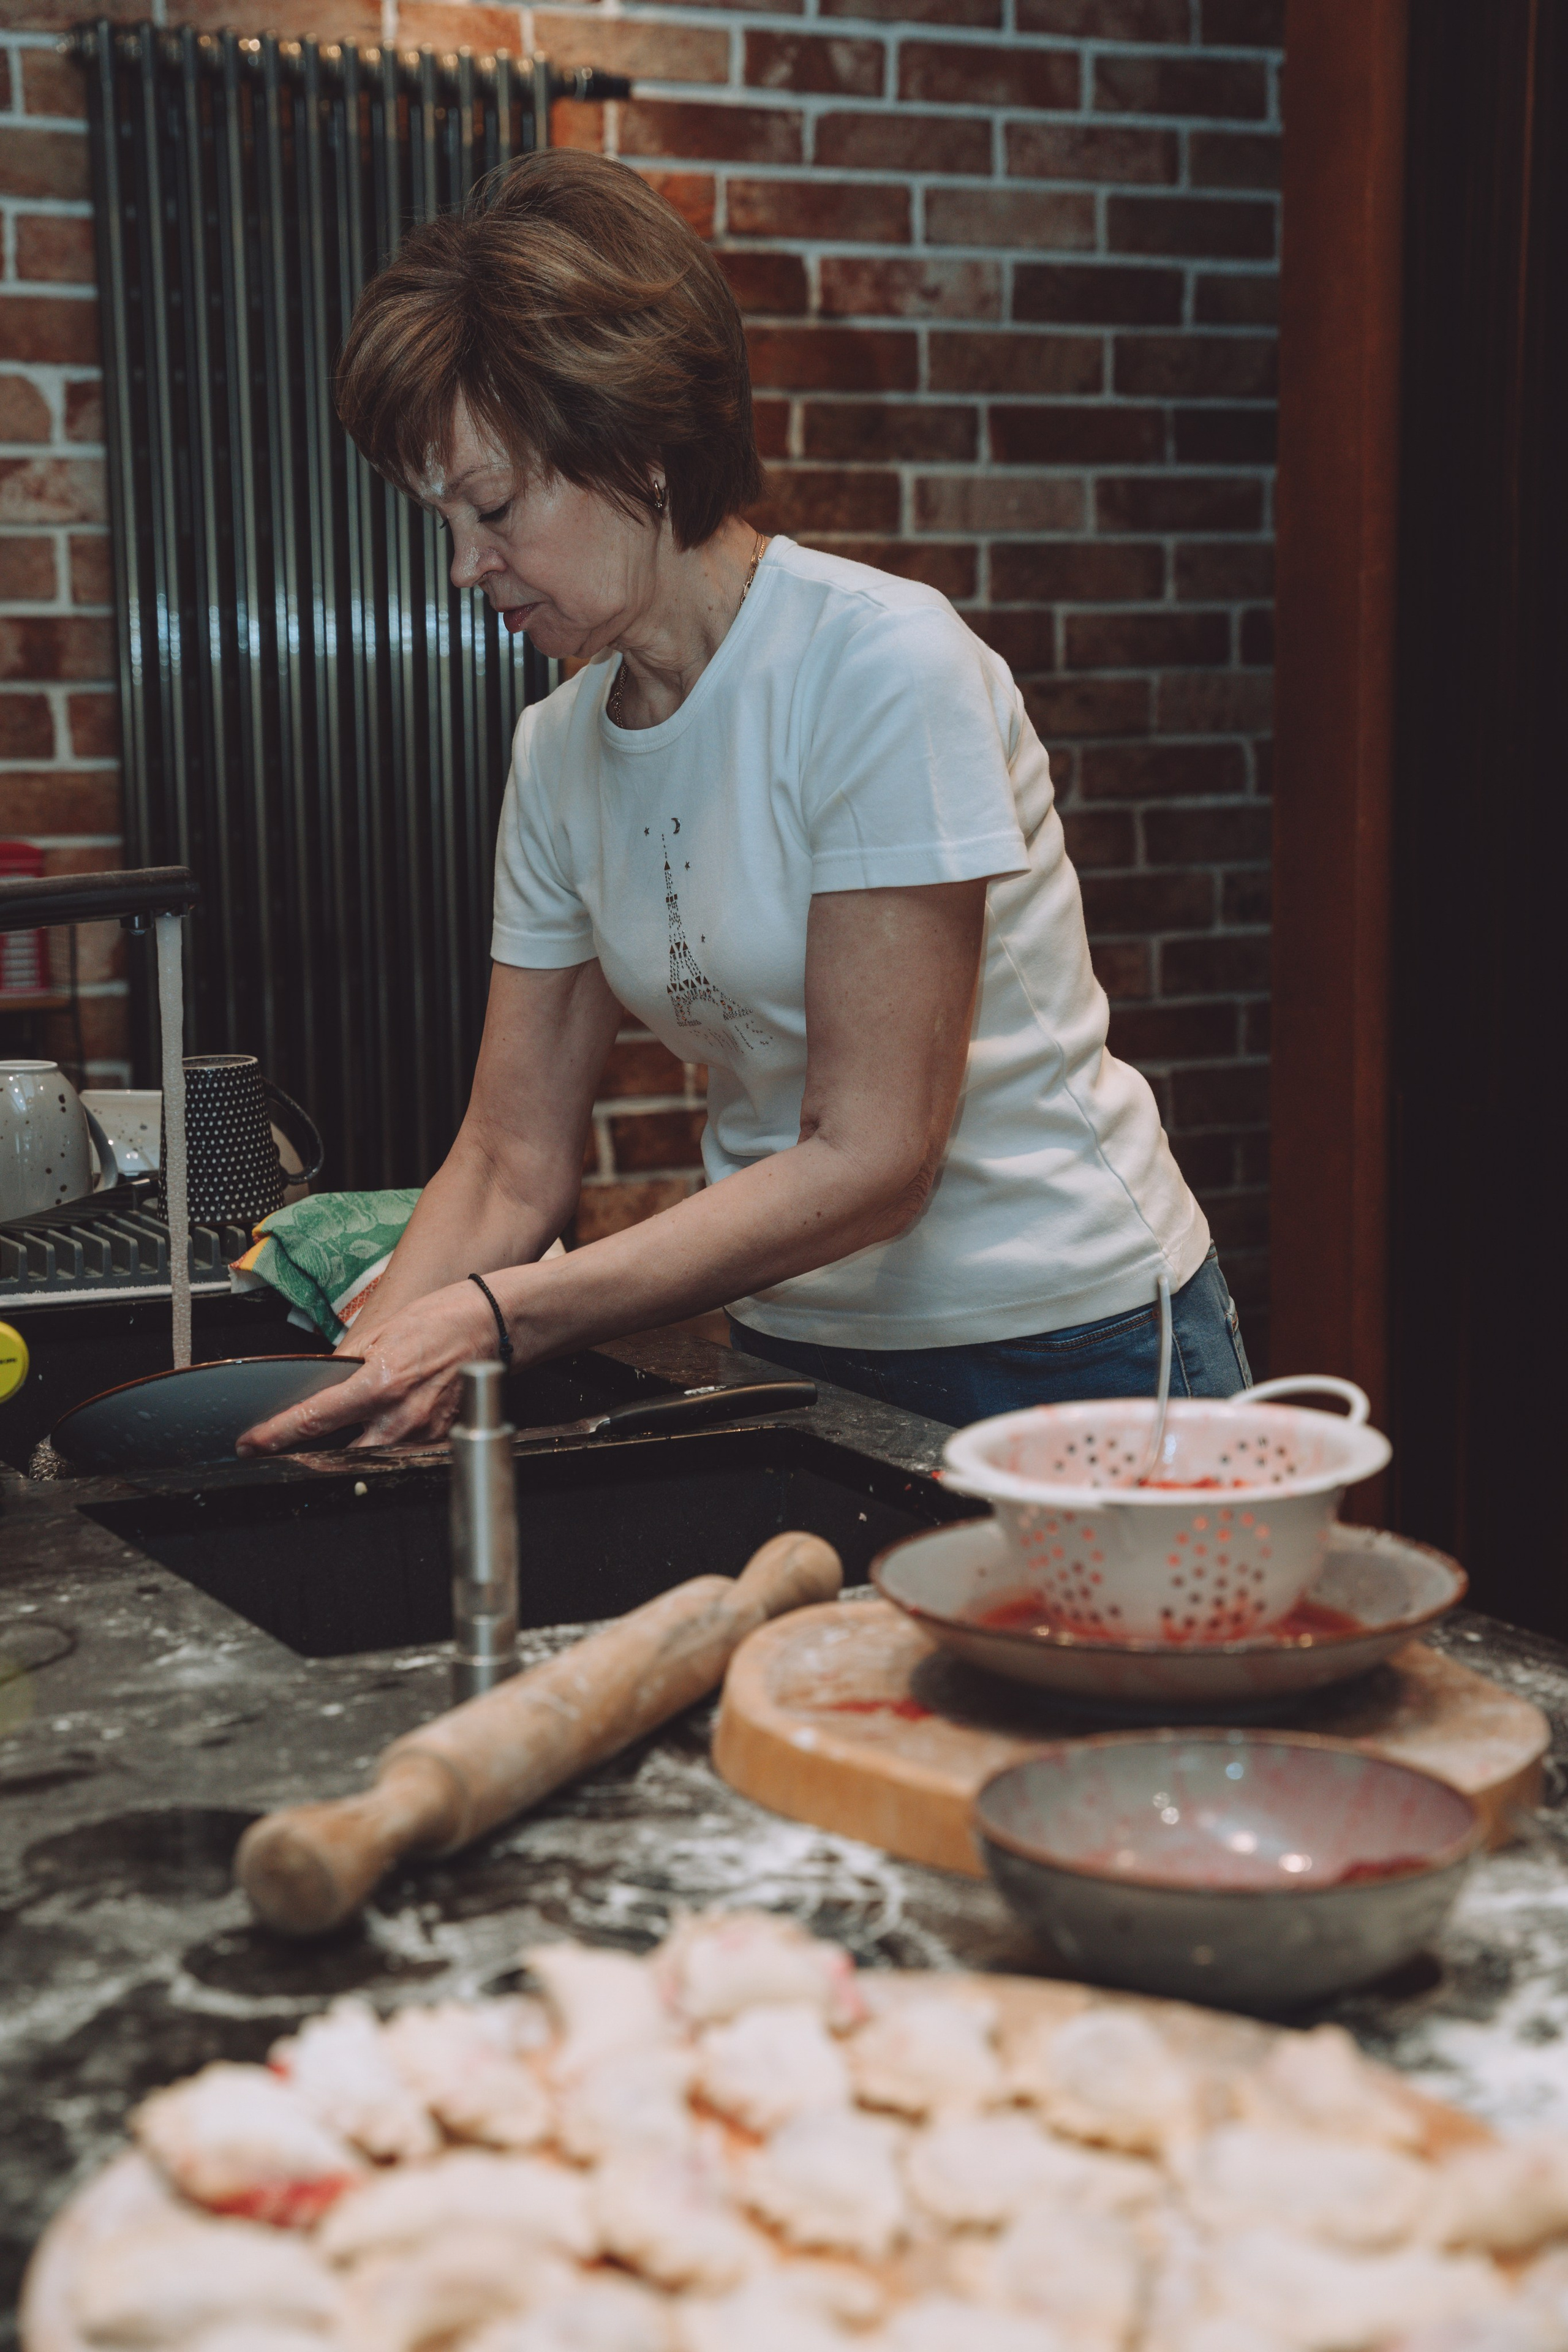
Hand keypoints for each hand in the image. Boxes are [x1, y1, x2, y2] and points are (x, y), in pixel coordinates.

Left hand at [236, 1279, 500, 1453]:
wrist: (494, 1325)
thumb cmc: (444, 1319)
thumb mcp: (383, 1331)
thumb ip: (349, 1364)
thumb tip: (322, 1383)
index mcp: (380, 1383)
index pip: (315, 1419)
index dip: (275, 1436)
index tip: (251, 1444)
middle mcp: (401, 1416)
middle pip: (337, 1455)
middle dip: (308, 1456)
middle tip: (284, 1450)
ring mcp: (423, 1434)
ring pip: (368, 1459)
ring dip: (344, 1453)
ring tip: (328, 1441)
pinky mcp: (439, 1440)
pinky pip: (398, 1453)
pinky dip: (379, 1447)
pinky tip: (375, 1432)